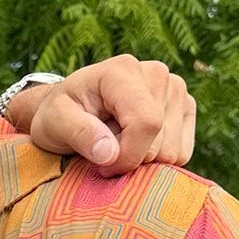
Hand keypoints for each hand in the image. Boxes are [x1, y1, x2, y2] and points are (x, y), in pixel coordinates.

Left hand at [22, 55, 195, 173]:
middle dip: (129, 158)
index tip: (102, 167)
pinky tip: (134, 144)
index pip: (146, 123)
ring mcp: (175, 89)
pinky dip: (157, 159)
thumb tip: (109, 154)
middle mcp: (156, 74)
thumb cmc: (57, 115)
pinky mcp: (185, 108)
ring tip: (115, 142)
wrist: (69, 109)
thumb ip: (78, 133)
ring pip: (173, 151)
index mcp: (123, 71)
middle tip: (102, 149)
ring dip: (141, 159)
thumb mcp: (53, 123)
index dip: (127, 156)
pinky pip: (182, 153)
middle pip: (160, 142)